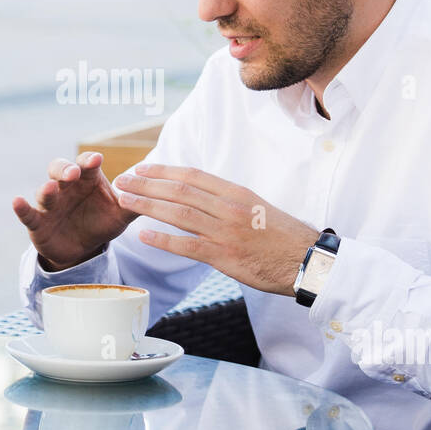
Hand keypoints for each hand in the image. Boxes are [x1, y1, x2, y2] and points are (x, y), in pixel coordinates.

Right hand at [12, 151, 138, 271]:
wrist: (82, 249)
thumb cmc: (102, 223)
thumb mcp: (120, 216)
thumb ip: (135, 206)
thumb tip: (158, 196)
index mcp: (88, 179)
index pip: (87, 163)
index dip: (90, 160)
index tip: (97, 159)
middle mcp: (66, 186)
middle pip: (61, 169)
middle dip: (65, 169)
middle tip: (73, 173)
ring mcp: (50, 203)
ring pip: (44, 190)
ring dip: (46, 188)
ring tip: (50, 189)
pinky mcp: (37, 222)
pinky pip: (27, 213)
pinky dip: (21, 207)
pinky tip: (17, 201)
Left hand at [112, 163, 319, 296]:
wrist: (308, 261)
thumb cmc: (284, 238)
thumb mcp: (258, 208)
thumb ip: (230, 202)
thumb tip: (205, 197)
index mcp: (236, 193)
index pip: (193, 175)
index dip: (163, 170)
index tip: (142, 168)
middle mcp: (229, 207)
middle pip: (180, 189)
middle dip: (146, 183)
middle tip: (122, 180)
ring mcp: (226, 231)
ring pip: (178, 212)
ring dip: (147, 205)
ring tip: (124, 201)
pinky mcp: (224, 255)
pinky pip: (187, 245)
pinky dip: (162, 239)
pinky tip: (143, 235)